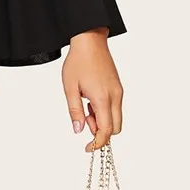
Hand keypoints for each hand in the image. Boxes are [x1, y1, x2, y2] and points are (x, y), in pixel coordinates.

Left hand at [62, 27, 122, 152]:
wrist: (90, 42)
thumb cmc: (78, 62)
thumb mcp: (70, 88)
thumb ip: (75, 111)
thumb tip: (79, 130)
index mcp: (102, 98)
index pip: (106, 130)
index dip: (97, 143)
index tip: (87, 148)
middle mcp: (115, 97)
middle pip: (116, 128)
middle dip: (101, 132)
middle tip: (84, 120)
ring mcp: (119, 92)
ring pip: (116, 118)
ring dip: (102, 120)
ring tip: (85, 105)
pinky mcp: (118, 88)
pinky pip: (115, 107)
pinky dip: (105, 111)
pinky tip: (91, 100)